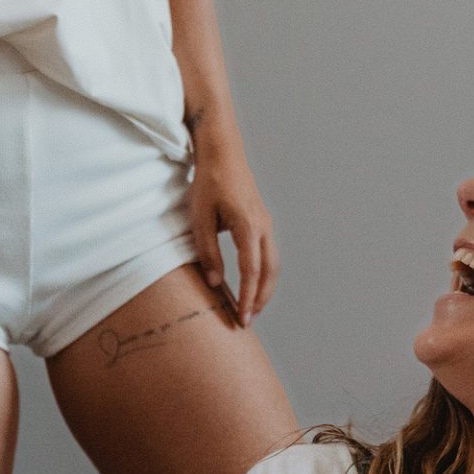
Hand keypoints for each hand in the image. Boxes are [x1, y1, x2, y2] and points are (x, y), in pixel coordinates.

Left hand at [189, 131, 278, 322]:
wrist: (223, 153)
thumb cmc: (209, 182)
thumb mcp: (200, 218)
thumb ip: (208, 251)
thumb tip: (215, 282)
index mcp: (248, 226)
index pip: (251, 270)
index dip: (247, 296)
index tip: (242, 317)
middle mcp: (263, 226)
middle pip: (270, 271)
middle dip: (260, 298)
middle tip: (248, 321)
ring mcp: (265, 224)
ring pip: (273, 264)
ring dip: (264, 288)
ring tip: (251, 308)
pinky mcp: (261, 222)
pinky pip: (268, 254)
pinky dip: (263, 274)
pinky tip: (252, 283)